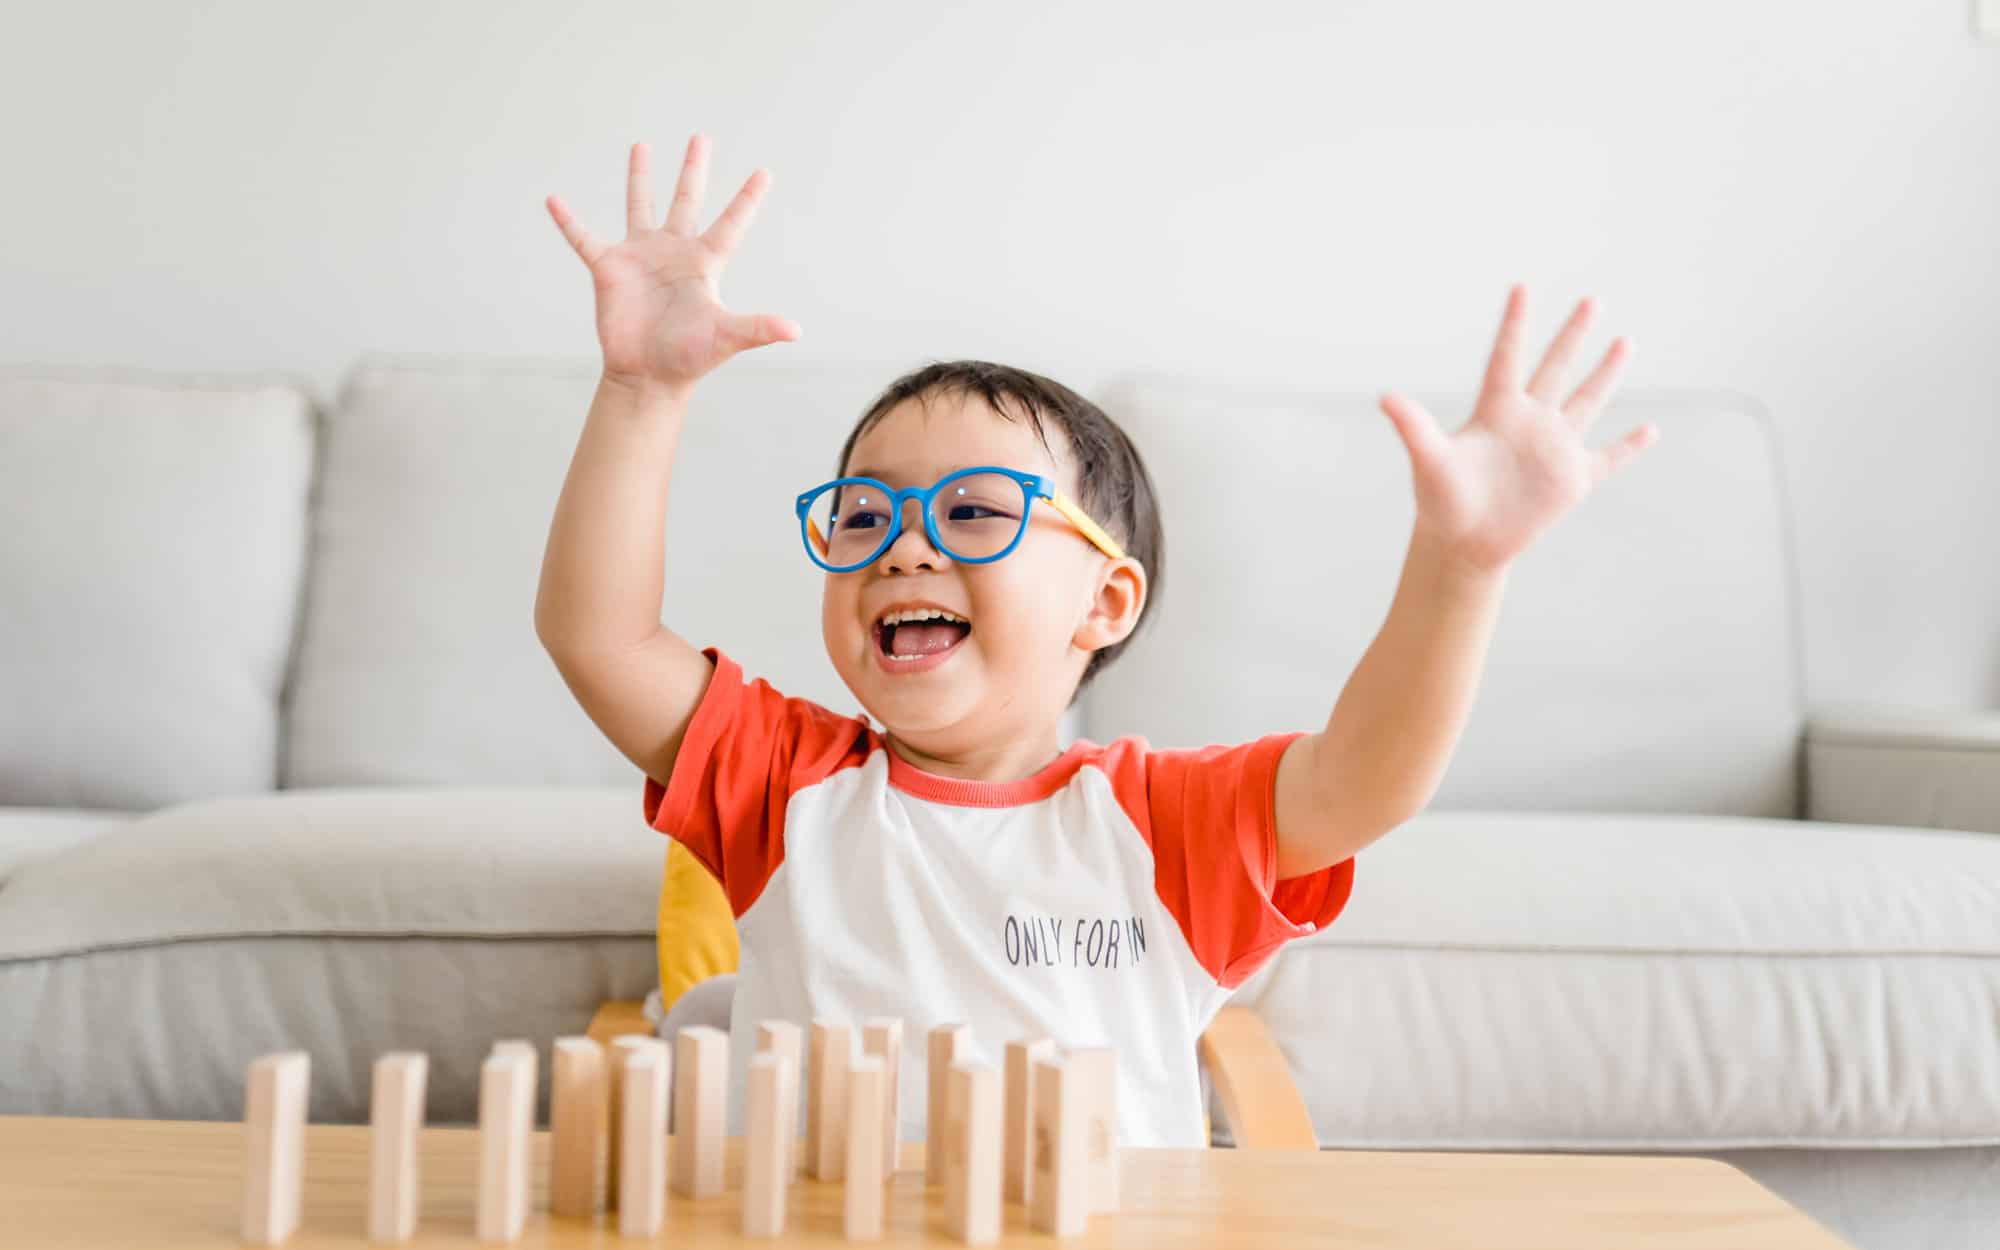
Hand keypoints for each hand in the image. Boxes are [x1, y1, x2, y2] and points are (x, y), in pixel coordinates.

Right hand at [546, 135, 799, 391]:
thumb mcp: (725, 338)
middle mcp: (673, 252)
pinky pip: (585, 239)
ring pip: (640, 206)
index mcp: (704, 263)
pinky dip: (569, 221)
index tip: (765, 172)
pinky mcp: (609, 269)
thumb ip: (757, 328)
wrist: (647, 376)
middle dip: (693, 170)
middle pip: (686, 200)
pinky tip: (554, 200)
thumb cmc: (688, 358)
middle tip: (701, 138)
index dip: (747, 199)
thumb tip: (795, 330)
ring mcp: (640, 256)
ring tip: (642, 146)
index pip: (731, 224)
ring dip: (640, 177)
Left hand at [1378, 284, 1658, 576]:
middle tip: (1591, 299)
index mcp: (1495, 411)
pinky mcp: (1572, 480)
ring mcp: (1553, 449)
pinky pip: (1608, 459)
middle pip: (1555, 368)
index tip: (1520, 286)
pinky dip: (1630, 447)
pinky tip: (1650, 431)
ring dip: (1606, 373)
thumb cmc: (1440, 501)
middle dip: (1573, 334)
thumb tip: (1384, 397)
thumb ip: (1414, 426)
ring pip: (1586, 401)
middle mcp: (1529, 422)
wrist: (1463, 544)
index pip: (1507, 357)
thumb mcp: (1429, 459)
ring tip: (1624, 342)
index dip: (1514, 324)